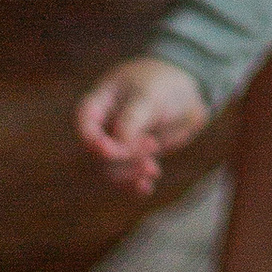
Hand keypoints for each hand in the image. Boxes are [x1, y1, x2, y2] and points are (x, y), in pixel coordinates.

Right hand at [77, 57, 208, 197]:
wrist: (187, 91)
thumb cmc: (161, 83)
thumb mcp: (148, 95)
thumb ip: (131, 119)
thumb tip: (117, 146)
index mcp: (99, 102)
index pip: (83, 124)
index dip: (92, 141)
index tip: (111, 150)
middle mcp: (103, 126)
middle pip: (98, 153)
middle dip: (122, 157)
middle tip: (153, 145)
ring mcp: (117, 144)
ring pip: (111, 170)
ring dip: (130, 174)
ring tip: (153, 170)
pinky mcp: (132, 158)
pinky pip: (126, 178)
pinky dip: (134, 185)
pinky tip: (146, 188)